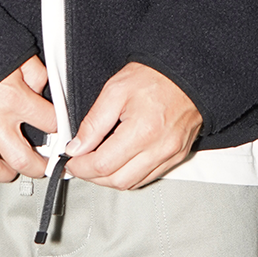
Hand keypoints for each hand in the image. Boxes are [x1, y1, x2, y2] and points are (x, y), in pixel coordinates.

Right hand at [0, 56, 57, 182]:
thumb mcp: (14, 49)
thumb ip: (33, 71)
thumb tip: (42, 88)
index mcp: (13, 97)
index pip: (49, 122)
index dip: (60, 127)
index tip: (60, 131)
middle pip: (24, 160)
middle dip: (39, 167)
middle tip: (43, 167)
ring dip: (5, 173)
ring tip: (11, 168)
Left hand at [64, 62, 201, 189]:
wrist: (186, 73)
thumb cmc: (155, 76)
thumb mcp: (115, 90)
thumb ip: (93, 122)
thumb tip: (77, 147)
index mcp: (142, 131)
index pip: (103, 165)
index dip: (81, 166)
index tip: (71, 161)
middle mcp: (160, 148)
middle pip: (117, 181)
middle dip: (93, 176)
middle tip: (80, 163)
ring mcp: (171, 155)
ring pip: (133, 184)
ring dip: (110, 179)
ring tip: (98, 162)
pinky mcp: (177, 156)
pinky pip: (149, 177)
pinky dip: (130, 175)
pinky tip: (120, 162)